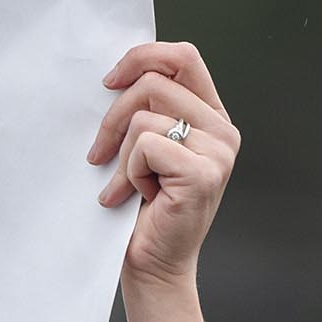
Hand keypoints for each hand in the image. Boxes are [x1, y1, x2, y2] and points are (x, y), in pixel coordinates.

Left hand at [86, 41, 238, 290]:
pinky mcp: (203, 173)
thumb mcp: (145, 149)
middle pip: (155, 81)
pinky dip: (129, 172)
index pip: (183, 57)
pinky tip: (140, 197)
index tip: (109, 82)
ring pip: (144, 116)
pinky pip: (145, 146)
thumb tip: (115, 75)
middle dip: (114, 116)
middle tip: (99, 152)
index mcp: (211, 116)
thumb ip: (147, 109)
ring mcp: (218, 151)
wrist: (153, 264)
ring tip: (128, 184)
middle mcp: (222, 130)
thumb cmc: (144, 209)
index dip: (142, 57)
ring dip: (121, 154)